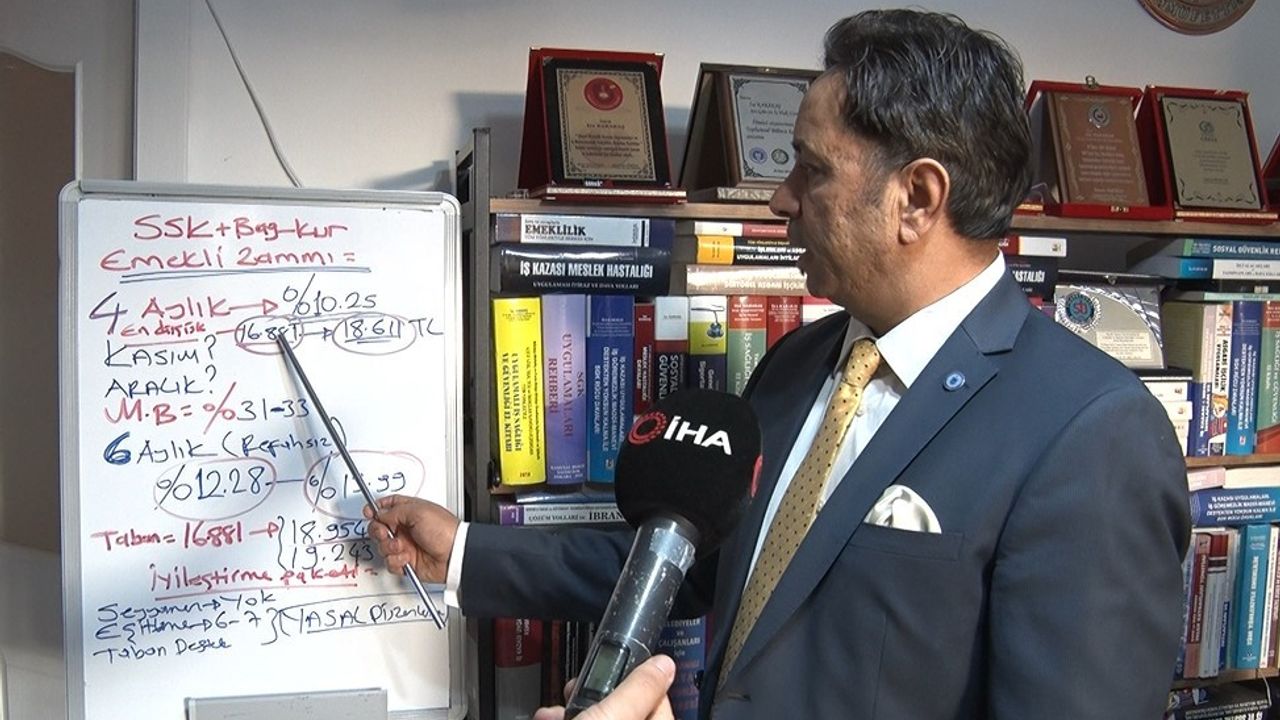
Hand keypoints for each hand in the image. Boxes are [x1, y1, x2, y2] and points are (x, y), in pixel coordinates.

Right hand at [363, 495, 459, 582]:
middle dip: (379, 531)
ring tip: (401, 547)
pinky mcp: (406, 562)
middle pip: (379, 527)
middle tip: (387, 533)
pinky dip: (396, 561)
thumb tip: (379, 513)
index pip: (388, 506)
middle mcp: (406, 528)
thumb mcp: (418, 511)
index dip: (376, 508)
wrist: (454, 556)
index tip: (369, 512)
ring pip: (382, 546)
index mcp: (410, 512)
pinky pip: (390, 562)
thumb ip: (395, 511)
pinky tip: (406, 558)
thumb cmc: (444, 531)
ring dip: (389, 547)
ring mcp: (405, 545)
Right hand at [532, 654, 676, 719]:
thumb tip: (664, 664)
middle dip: (594, 693)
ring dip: (573, 707)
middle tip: (578, 688)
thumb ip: (639, 689)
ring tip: (554, 709)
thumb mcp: (612, 718)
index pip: (658, 699)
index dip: (633, 681)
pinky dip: (564, 718)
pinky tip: (549, 717)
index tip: (611, 672)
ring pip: (598, 717)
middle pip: (622, 708)